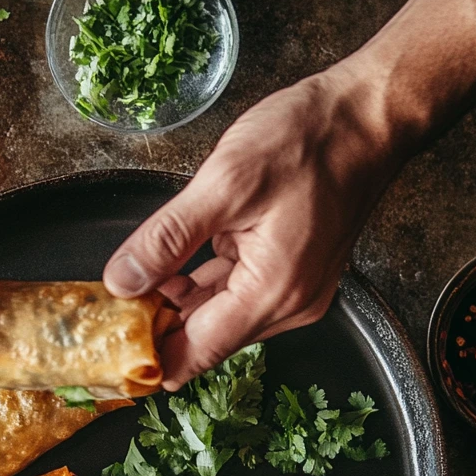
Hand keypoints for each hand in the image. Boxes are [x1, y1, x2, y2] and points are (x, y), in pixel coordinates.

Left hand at [103, 63, 405, 388]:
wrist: (370, 116)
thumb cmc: (311, 140)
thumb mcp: (223, 184)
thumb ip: (167, 240)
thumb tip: (122, 282)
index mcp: (272, 293)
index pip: (196, 354)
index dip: (149, 360)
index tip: (108, 352)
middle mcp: (288, 305)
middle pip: (206, 340)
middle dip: (157, 328)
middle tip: (105, 310)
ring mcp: (294, 292)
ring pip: (218, 317)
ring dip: (176, 305)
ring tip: (129, 284)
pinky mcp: (291, 274)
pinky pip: (236, 294)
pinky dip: (202, 287)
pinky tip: (172, 270)